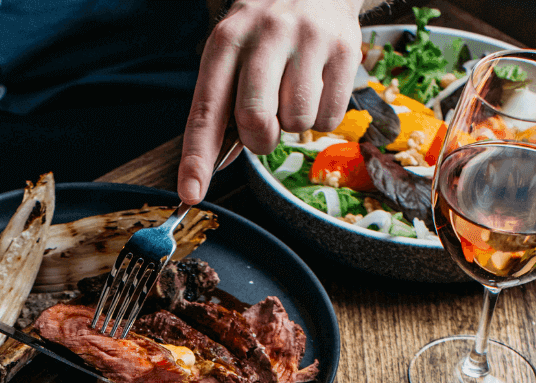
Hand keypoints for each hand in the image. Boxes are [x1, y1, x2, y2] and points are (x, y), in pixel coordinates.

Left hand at [179, 0, 361, 201]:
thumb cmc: (266, 35)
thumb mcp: (234, 56)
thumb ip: (223, 109)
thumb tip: (212, 168)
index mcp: (227, 42)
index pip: (206, 110)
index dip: (198, 158)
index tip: (191, 194)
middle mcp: (265, 35)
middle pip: (255, 122)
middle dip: (261, 140)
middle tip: (268, 125)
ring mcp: (307, 39)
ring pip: (297, 123)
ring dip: (294, 124)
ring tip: (295, 91)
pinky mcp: (344, 49)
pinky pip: (329, 118)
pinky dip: (322, 116)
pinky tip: (319, 86)